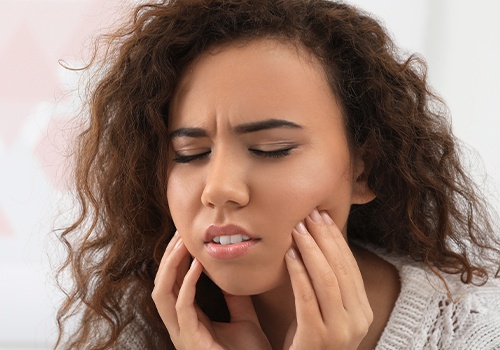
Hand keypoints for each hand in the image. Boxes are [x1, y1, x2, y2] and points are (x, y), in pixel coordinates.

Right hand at [152, 232, 271, 349]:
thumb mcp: (244, 318)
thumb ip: (235, 297)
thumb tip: (233, 273)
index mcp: (189, 320)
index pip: (173, 285)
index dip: (176, 260)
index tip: (185, 237)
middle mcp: (180, 326)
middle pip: (161, 285)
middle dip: (167, 257)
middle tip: (179, 232)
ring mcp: (183, 334)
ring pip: (162, 293)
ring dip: (170, 265)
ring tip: (183, 243)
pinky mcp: (191, 340)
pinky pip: (182, 306)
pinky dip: (188, 282)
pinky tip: (199, 264)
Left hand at [283, 209, 372, 349]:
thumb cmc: (311, 340)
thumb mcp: (327, 311)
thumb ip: (327, 285)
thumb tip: (317, 245)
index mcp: (363, 310)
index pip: (351, 266)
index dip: (336, 239)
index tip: (322, 217)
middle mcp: (358, 319)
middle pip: (341, 268)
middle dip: (324, 238)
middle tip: (309, 215)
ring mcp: (341, 330)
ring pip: (327, 279)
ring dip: (311, 249)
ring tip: (297, 229)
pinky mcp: (318, 337)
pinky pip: (307, 297)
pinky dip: (298, 272)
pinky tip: (289, 255)